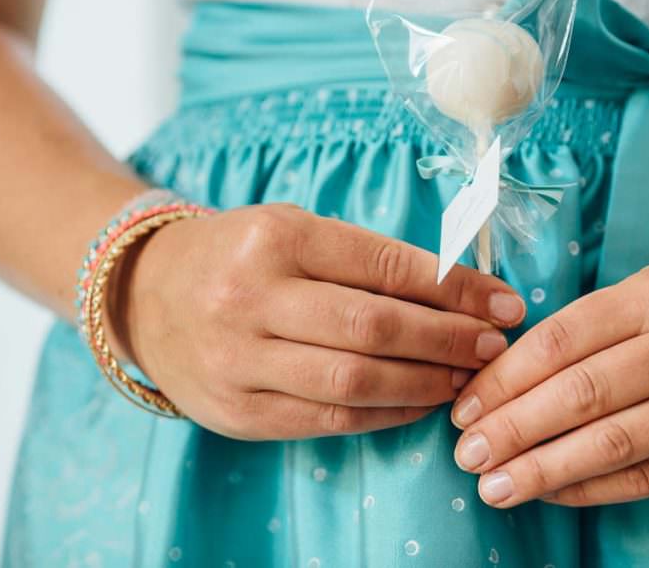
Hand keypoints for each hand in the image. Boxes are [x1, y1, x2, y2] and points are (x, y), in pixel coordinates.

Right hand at [109, 203, 526, 439]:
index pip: (386, 265)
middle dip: (449, 340)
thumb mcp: (297, 230)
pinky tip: (420, 403)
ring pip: (354, 381)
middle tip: (493, 346)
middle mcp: (251, 298)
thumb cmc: (241, 255)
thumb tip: (461, 293)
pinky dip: (385, 414)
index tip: (503, 303)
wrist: (145, 295)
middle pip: (374, 328)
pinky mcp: (235, 412)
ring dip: (425, 383)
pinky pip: (327, 418)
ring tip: (465, 379)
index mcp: (277, 238)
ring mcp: (238, 361)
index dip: (456, 288)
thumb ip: (368, 259)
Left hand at [448, 262, 648, 506]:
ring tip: (494, 485)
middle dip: (513, 428)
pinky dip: (593, 488)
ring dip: (544, 469)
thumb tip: (509, 374)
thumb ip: (596, 325)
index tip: (466, 404)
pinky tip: (554, 491)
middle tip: (466, 452)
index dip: (505, 377)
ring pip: (613, 443)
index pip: (563, 339)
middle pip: (582, 393)